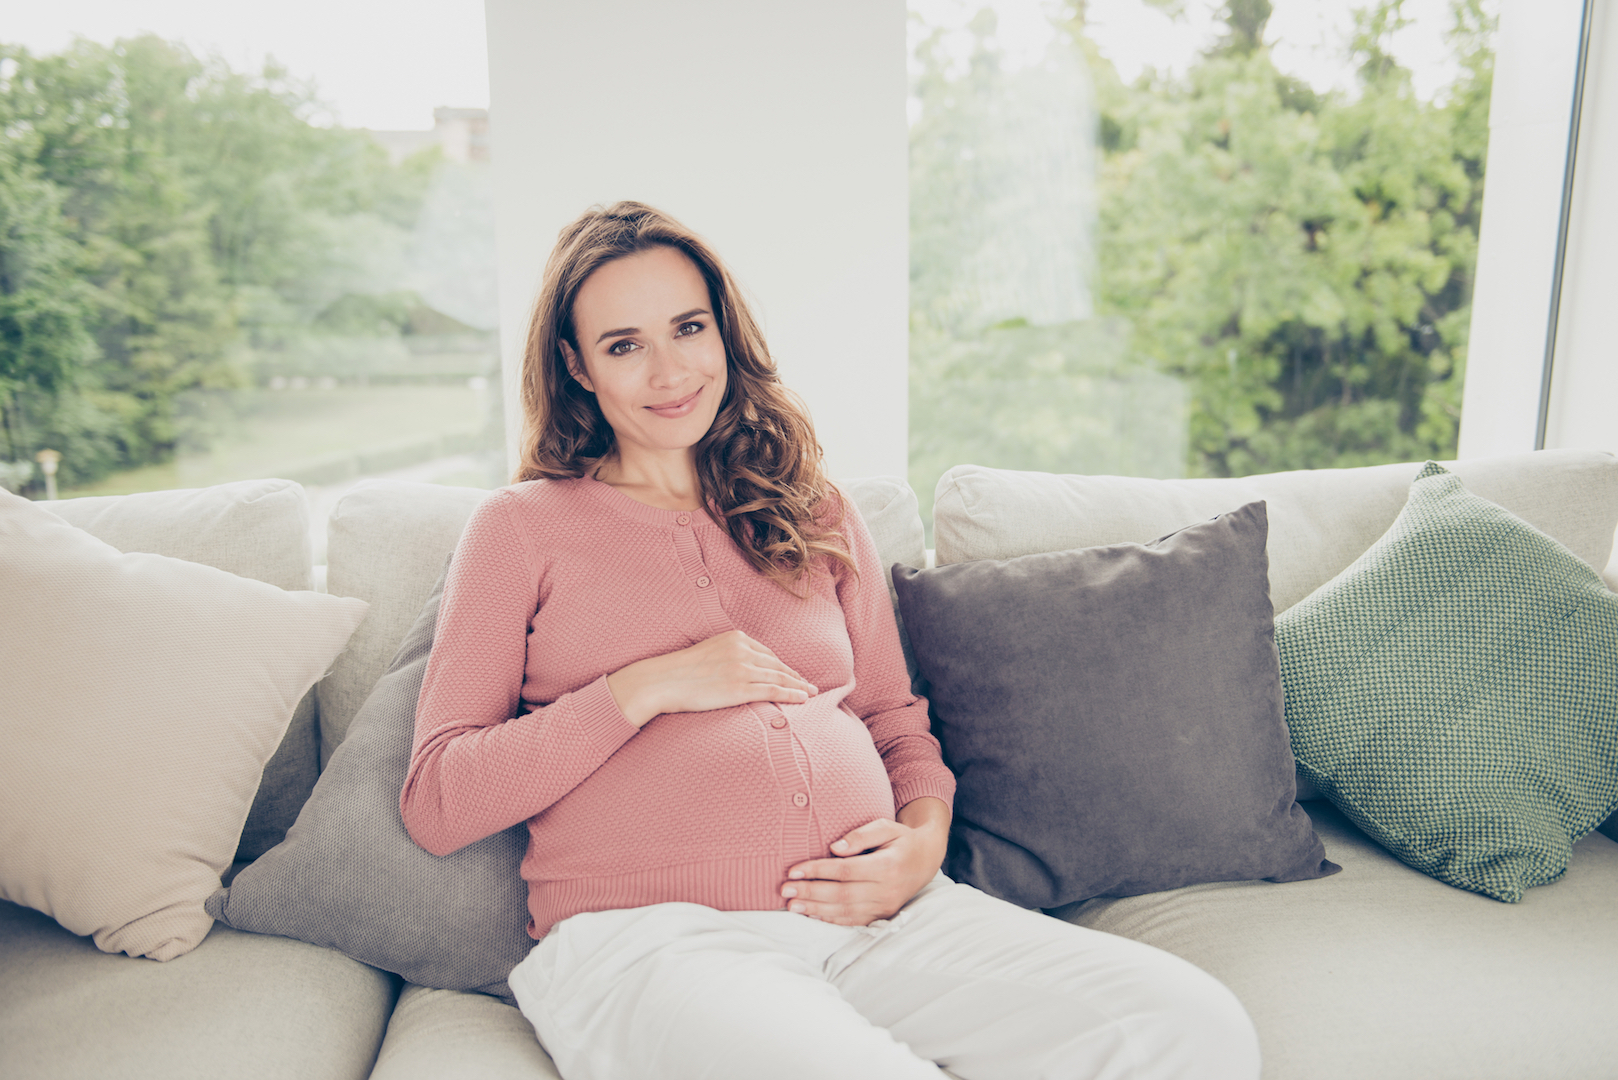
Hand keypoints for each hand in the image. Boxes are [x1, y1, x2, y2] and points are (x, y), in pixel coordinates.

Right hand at [606, 630, 816, 727]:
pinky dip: (791, 694)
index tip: (792, 674)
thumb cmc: (680, 671)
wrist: (663, 680)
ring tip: (810, 692)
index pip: (766, 653)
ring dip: (798, 686)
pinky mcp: (740, 688)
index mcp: (734, 637)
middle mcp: (741, 650)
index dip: (782, 665)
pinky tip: (802, 698)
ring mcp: (742, 669)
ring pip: (779, 677)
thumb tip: (740, 668)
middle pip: (776, 664)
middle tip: (808, 684)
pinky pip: (773, 691)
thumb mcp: (708, 652)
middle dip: (794, 675)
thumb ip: (727, 655)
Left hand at [779, 797, 949, 924]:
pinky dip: (831, 919)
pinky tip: (813, 914)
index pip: (844, 870)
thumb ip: (861, 835)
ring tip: (792, 906)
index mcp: (887, 866)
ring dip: (816, 909)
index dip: (816, 871)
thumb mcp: (886, 826)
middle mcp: (887, 890)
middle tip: (784, 891)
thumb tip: (835, 847)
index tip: (792, 870)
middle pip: (841, 894)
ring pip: (845, 911)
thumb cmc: (901, 839)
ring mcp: (885, 906)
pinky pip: (854, 920)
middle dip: (810, 893)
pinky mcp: (882, 915)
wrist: (926, 859)